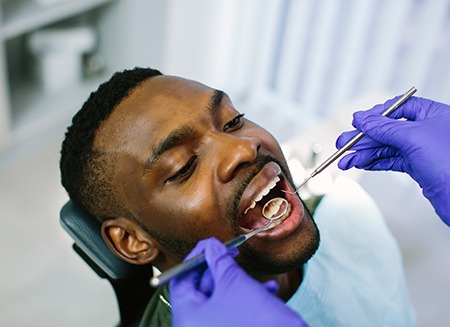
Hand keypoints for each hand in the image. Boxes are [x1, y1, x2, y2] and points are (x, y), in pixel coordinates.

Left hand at [169, 237, 307, 326]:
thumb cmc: (258, 323)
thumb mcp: (235, 284)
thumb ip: (220, 261)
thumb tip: (212, 246)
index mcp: (187, 316)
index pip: (180, 279)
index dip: (196, 258)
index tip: (211, 245)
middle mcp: (195, 326)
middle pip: (200, 287)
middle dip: (220, 269)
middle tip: (232, 255)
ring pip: (220, 297)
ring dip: (240, 283)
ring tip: (255, 277)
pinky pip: (232, 310)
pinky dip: (248, 297)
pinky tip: (267, 289)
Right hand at [336, 96, 449, 225]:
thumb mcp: (413, 137)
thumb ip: (384, 127)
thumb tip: (362, 119)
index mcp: (433, 114)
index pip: (399, 107)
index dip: (377, 114)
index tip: (358, 123)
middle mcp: (428, 130)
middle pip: (388, 129)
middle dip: (363, 139)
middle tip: (343, 145)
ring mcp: (422, 150)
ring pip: (386, 147)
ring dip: (364, 154)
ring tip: (346, 161)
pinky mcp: (418, 167)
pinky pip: (390, 161)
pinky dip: (373, 163)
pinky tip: (360, 164)